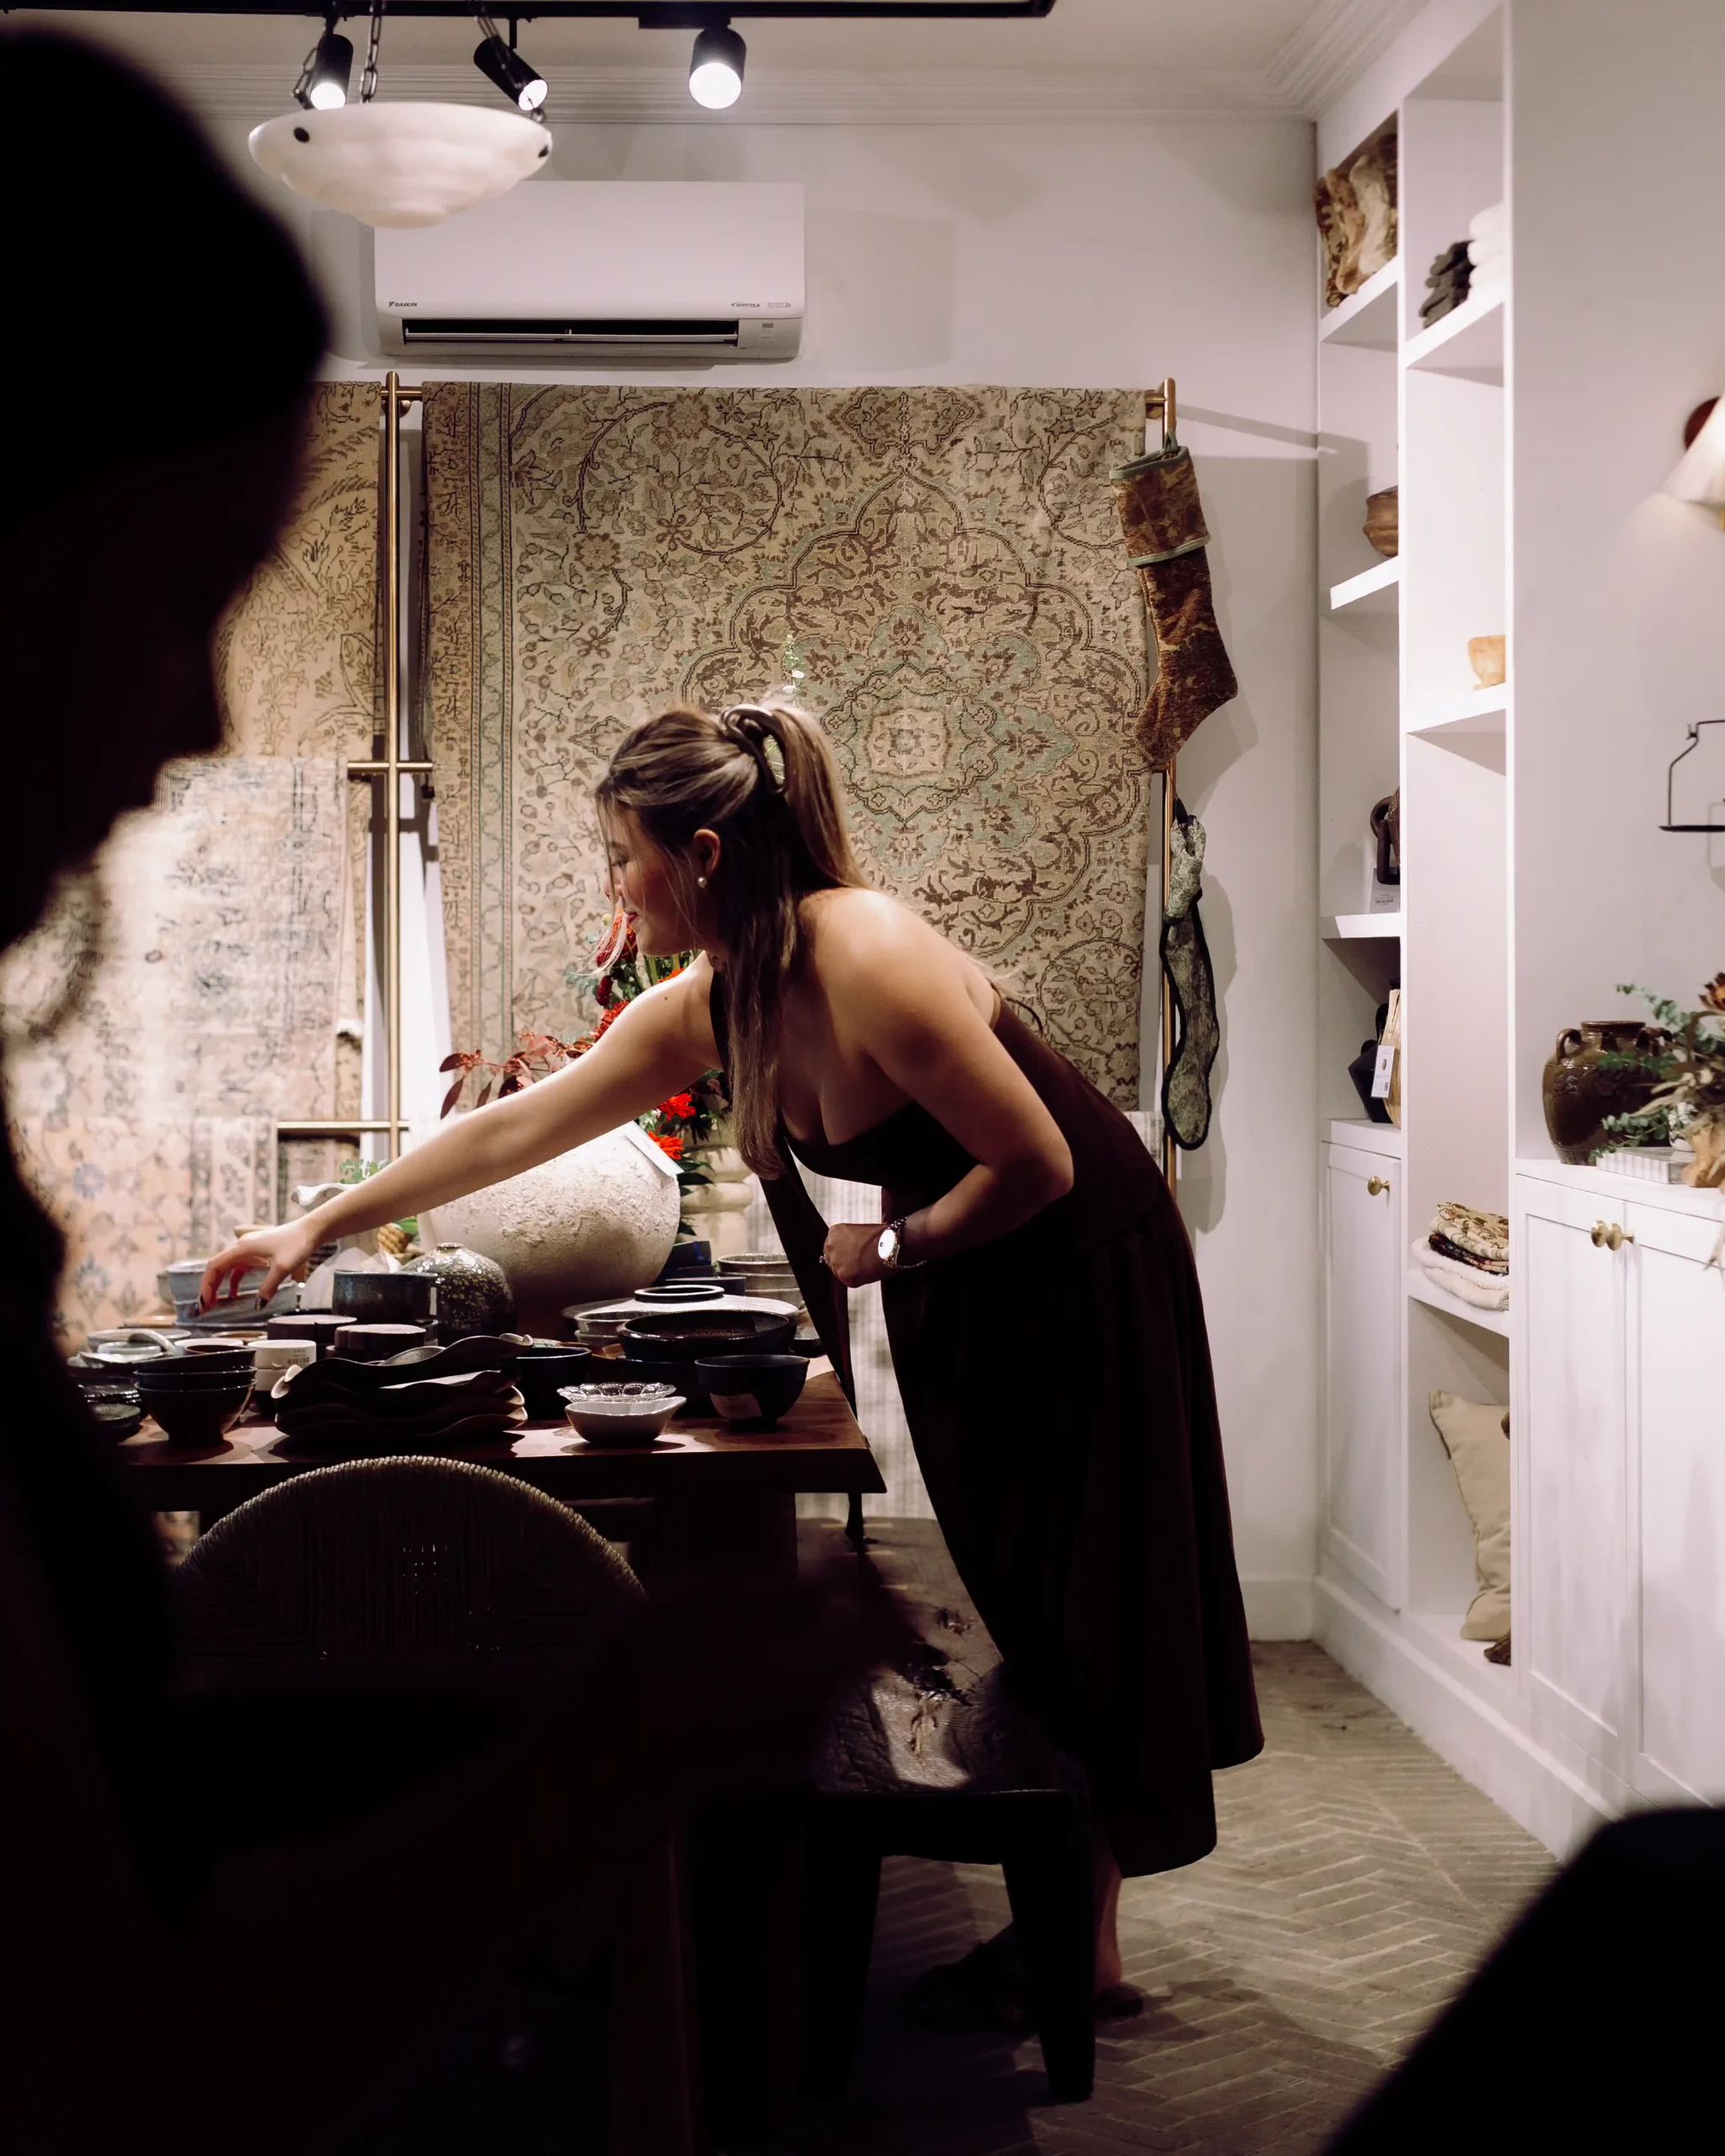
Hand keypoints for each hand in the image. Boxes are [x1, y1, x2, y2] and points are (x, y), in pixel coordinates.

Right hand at [200, 1217, 321, 1309]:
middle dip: (209, 1287)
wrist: (311, 1230)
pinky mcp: (257, 1253)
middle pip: (217, 1267)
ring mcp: (249, 1249)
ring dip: (219, 1285)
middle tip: (205, 1307)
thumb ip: (268, 1287)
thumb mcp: (282, 1267)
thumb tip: (257, 1305)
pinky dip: (233, 1281)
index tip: (205, 1302)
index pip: (215, 1266)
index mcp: (242, 1248)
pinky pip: (239, 1268)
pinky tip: (234, 1294)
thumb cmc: (297, 1244)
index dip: (206, 1285)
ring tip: (215, 1303)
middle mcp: (242, 1247)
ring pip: (227, 1268)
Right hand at [595, 1559, 912, 1791]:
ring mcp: (791, 1749)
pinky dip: (777, 1669)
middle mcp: (817, 1720)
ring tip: (750, 1604)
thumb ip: (787, 1591)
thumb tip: (837, 1578)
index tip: (855, 1555)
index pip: (892, 1632)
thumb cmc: (648, 1671)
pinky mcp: (763, 1763)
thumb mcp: (712, 1600)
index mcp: (813, 1676)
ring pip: (819, 1675)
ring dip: (802, 1635)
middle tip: (806, 1563)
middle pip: (853, 1651)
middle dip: (837, 1604)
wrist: (597, 1763)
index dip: (884, 1587)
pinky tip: (729, 1651)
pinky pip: (790, 1703)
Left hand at [822, 1221, 885, 1288]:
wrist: (890, 1245)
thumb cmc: (880, 1236)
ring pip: (840, 1272)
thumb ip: (850, 1241)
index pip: (833, 1247)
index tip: (852, 1254)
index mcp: (834, 1232)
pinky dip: (859, 1279)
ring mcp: (836, 1263)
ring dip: (851, 1271)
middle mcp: (830, 1247)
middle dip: (844, 1262)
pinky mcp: (845, 1277)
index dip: (843, 1252)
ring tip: (866, 1266)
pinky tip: (869, 1271)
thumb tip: (852, 1250)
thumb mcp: (859, 1231)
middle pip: (832, 1260)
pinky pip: (850, 1281)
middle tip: (858, 1263)